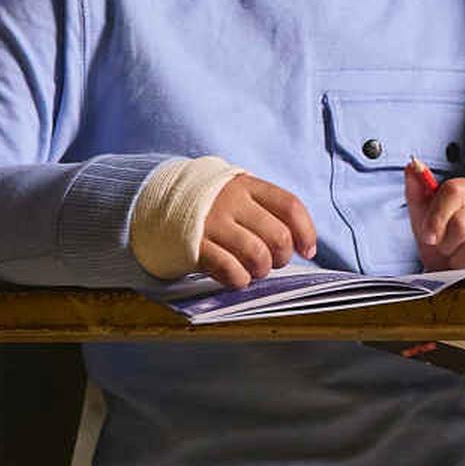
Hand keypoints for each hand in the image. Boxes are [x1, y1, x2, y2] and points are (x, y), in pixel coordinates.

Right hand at [194, 172, 317, 293]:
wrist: (157, 205)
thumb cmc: (210, 207)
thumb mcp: (237, 195)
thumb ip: (265, 210)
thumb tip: (302, 244)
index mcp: (246, 186)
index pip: (290, 206)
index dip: (306, 231)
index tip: (307, 250)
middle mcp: (231, 201)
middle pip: (278, 235)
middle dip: (282, 257)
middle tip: (273, 262)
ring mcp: (212, 223)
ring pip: (257, 254)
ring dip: (262, 270)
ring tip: (254, 271)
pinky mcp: (194, 245)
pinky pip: (229, 269)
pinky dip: (239, 279)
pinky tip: (236, 277)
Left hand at [409, 163, 464, 270]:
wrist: (461, 279)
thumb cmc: (445, 247)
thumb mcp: (426, 220)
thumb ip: (417, 191)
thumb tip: (412, 166)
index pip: (454, 190)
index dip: (434, 217)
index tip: (429, 235)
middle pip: (462, 222)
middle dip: (446, 244)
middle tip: (448, 250)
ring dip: (458, 262)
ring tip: (461, 262)